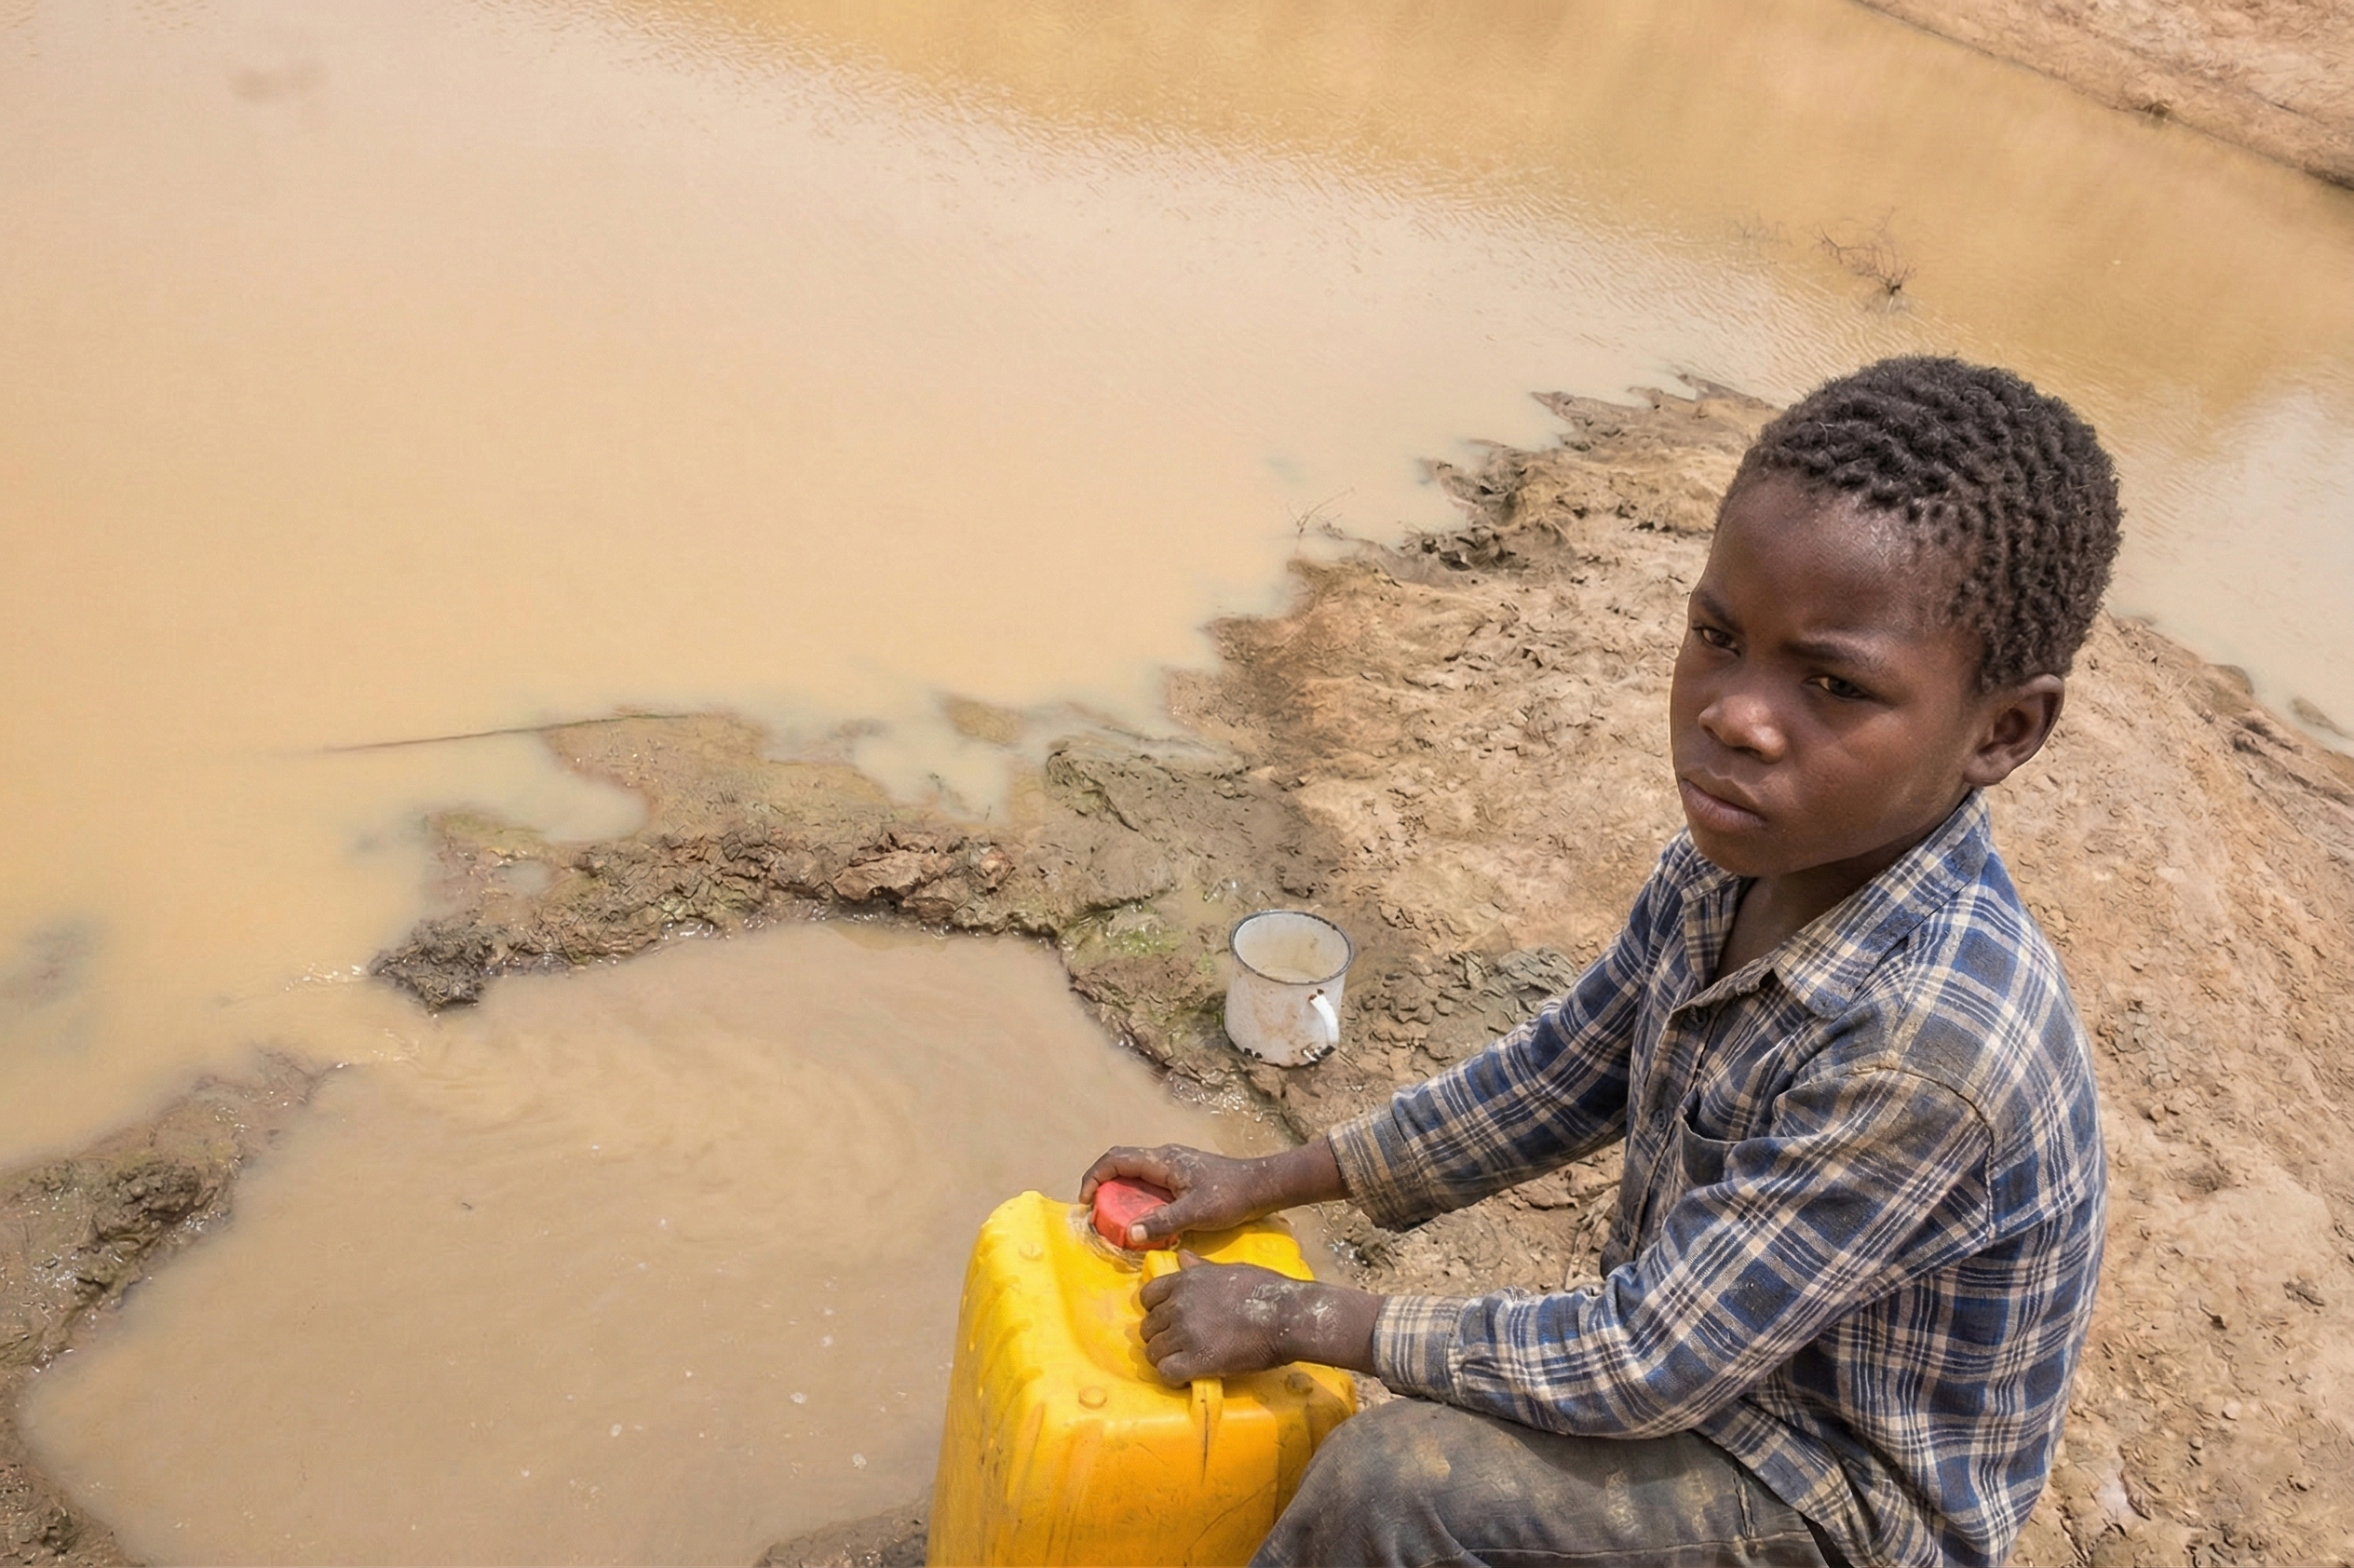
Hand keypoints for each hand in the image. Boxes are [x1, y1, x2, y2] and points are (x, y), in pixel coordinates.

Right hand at [1078, 1137, 1347, 1247]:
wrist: (1262, 1187)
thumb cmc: (1230, 1196)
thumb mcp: (1195, 1213)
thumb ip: (1161, 1222)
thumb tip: (1128, 1234)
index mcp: (1162, 1160)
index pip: (1116, 1159)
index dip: (1094, 1177)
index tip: (1086, 1201)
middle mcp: (1164, 1158)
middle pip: (1121, 1164)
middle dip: (1102, 1185)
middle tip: (1096, 1213)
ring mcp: (1172, 1165)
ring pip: (1134, 1173)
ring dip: (1119, 1192)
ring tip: (1113, 1219)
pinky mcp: (1181, 1176)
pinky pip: (1148, 1181)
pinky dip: (1135, 1196)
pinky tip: (1141, 1219)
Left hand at [1138, 1253, 1380, 1382]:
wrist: (1287, 1316)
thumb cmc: (1265, 1289)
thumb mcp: (1229, 1270)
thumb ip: (1200, 1267)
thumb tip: (1182, 1256)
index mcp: (1186, 1280)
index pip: (1147, 1296)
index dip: (1156, 1309)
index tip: (1170, 1319)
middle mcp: (1179, 1305)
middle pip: (1148, 1327)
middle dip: (1161, 1336)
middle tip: (1180, 1344)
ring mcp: (1186, 1333)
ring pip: (1153, 1352)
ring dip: (1166, 1358)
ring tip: (1185, 1361)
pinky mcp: (1197, 1360)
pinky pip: (1166, 1372)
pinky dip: (1174, 1376)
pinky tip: (1189, 1374)